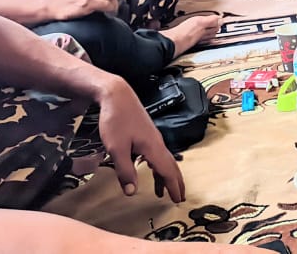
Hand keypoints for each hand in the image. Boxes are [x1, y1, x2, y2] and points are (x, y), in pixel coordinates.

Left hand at [95, 76, 185, 201]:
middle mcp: (157, 142)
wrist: (117, 95)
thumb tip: (133, 192)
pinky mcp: (146, 133)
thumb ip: (125, 171)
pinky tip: (149, 169)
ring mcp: (152, 137)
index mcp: (153, 147)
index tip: (178, 200)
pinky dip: (157, 166)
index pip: (167, 171)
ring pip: (164, 159)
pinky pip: (157, 154)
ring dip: (165, 175)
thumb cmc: (116, 120)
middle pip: (171, 165)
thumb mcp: (116, 148)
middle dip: (176, 182)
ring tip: (162, 191)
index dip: (173, 186)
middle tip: (180, 197)